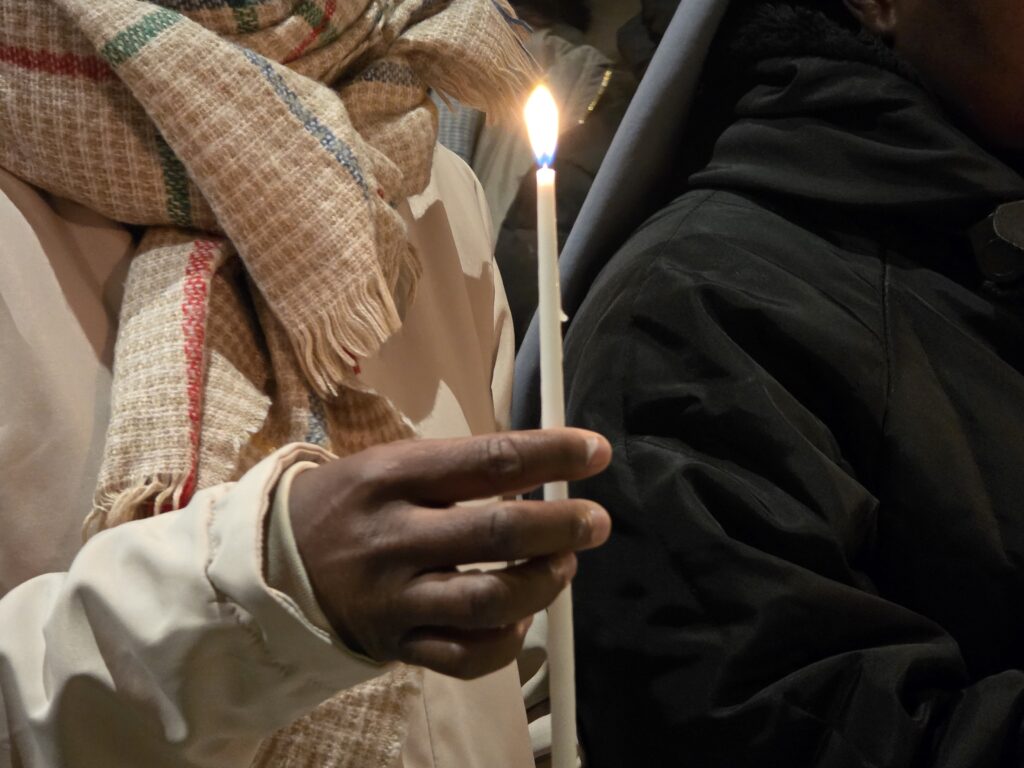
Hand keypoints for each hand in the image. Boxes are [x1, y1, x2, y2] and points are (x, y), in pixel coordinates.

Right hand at [289, 428, 611, 678]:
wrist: (272, 561)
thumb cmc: (352, 502)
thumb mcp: (392, 463)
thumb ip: (459, 469)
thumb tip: (546, 469)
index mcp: (392, 476)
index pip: (487, 460)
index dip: (551, 454)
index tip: (595, 452)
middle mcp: (392, 536)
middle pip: (496, 533)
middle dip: (561, 526)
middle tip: (595, 522)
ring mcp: (393, 597)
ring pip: (488, 601)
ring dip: (542, 583)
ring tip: (563, 565)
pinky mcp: (395, 644)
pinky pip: (465, 657)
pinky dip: (506, 640)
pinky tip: (519, 616)